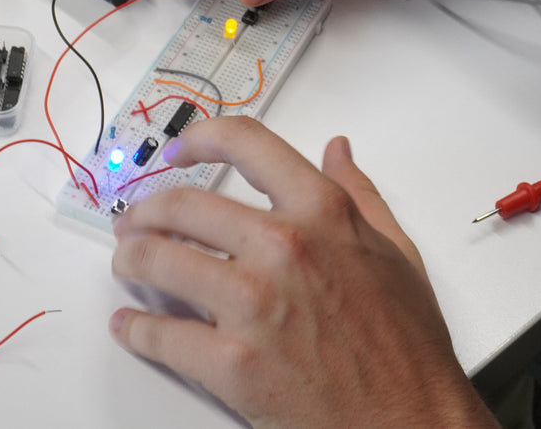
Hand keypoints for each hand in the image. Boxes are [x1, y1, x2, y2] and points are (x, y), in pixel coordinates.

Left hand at [110, 117, 497, 428]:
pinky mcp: (232, 362)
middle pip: (183, 205)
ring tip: (129, 262)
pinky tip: (131, 324)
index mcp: (323, 213)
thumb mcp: (396, 251)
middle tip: (138, 220)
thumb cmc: (406, 346)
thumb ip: (359, 194)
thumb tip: (337, 151)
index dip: (201, 139)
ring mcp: (253, 304)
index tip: (182, 150)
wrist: (411, 420)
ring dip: (132, 258)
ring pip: (158, 260)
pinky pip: (159, 334)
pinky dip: (135, 328)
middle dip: (149, 211)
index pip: (246, 144)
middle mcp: (283, 247)